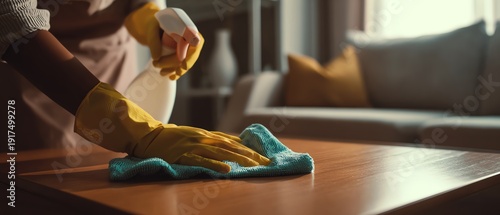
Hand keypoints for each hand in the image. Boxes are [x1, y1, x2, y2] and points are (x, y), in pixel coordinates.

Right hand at [74, 83, 269, 172]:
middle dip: (251, 155)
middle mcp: (204, 137)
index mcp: (207, 134)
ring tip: (254, 166)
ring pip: (221, 152)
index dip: (249, 148)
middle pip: (232, 146)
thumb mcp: (193, 135)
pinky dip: (215, 165)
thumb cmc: (171, 137)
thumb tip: (231, 145)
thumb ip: (210, 140)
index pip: (233, 141)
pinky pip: (202, 160)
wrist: (149, 135)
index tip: (264, 155)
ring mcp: (194, 145)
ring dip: (239, 159)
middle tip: (267, 162)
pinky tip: (227, 171)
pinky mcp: (184, 154)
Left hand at [125, 3, 203, 79]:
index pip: (195, 42)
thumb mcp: (151, 28)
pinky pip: (183, 64)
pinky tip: (171, 77)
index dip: (191, 55)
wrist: (156, 26)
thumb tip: (156, 58)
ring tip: (162, 73)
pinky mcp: (185, 54)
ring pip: (187, 61)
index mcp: (188, 27)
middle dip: (178, 65)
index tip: (183, 65)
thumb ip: (153, 41)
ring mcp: (189, 47)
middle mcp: (192, 37)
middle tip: (162, 71)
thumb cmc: (154, 24)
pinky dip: (177, 71)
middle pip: (191, 55)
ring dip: (175, 70)